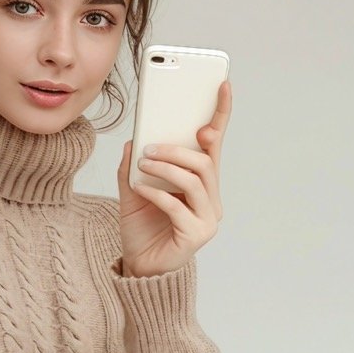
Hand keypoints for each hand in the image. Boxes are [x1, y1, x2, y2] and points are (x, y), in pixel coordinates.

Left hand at [116, 81, 231, 277]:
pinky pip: (178, 207)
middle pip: (204, 162)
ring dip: (167, 168)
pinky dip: (157, 193)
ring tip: (144, 164)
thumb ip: (133, 166)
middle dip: (176, 150)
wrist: (139, 266)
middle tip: (149, 148)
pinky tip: (140, 189)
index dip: (220, 114)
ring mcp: (207, 219)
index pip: (214, 144)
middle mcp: (210, 199)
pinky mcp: (196, 236)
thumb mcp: (132, 190)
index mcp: (201, 183)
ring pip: (195, 180)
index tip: (221, 85)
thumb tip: (134, 139)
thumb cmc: (142, 228)